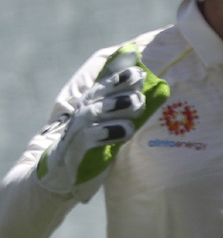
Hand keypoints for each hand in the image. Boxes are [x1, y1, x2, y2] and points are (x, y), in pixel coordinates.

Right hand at [36, 44, 169, 196]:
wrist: (65, 167)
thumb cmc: (97, 138)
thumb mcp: (114, 117)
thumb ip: (127, 99)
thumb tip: (143, 70)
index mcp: (94, 99)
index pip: (107, 82)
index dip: (123, 76)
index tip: (140, 73)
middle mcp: (85, 109)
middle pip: (103, 93)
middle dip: (123, 89)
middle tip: (140, 95)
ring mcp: (80, 127)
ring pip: (98, 111)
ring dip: (118, 107)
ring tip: (135, 106)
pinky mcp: (78, 146)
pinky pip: (92, 136)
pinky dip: (109, 132)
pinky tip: (125, 131)